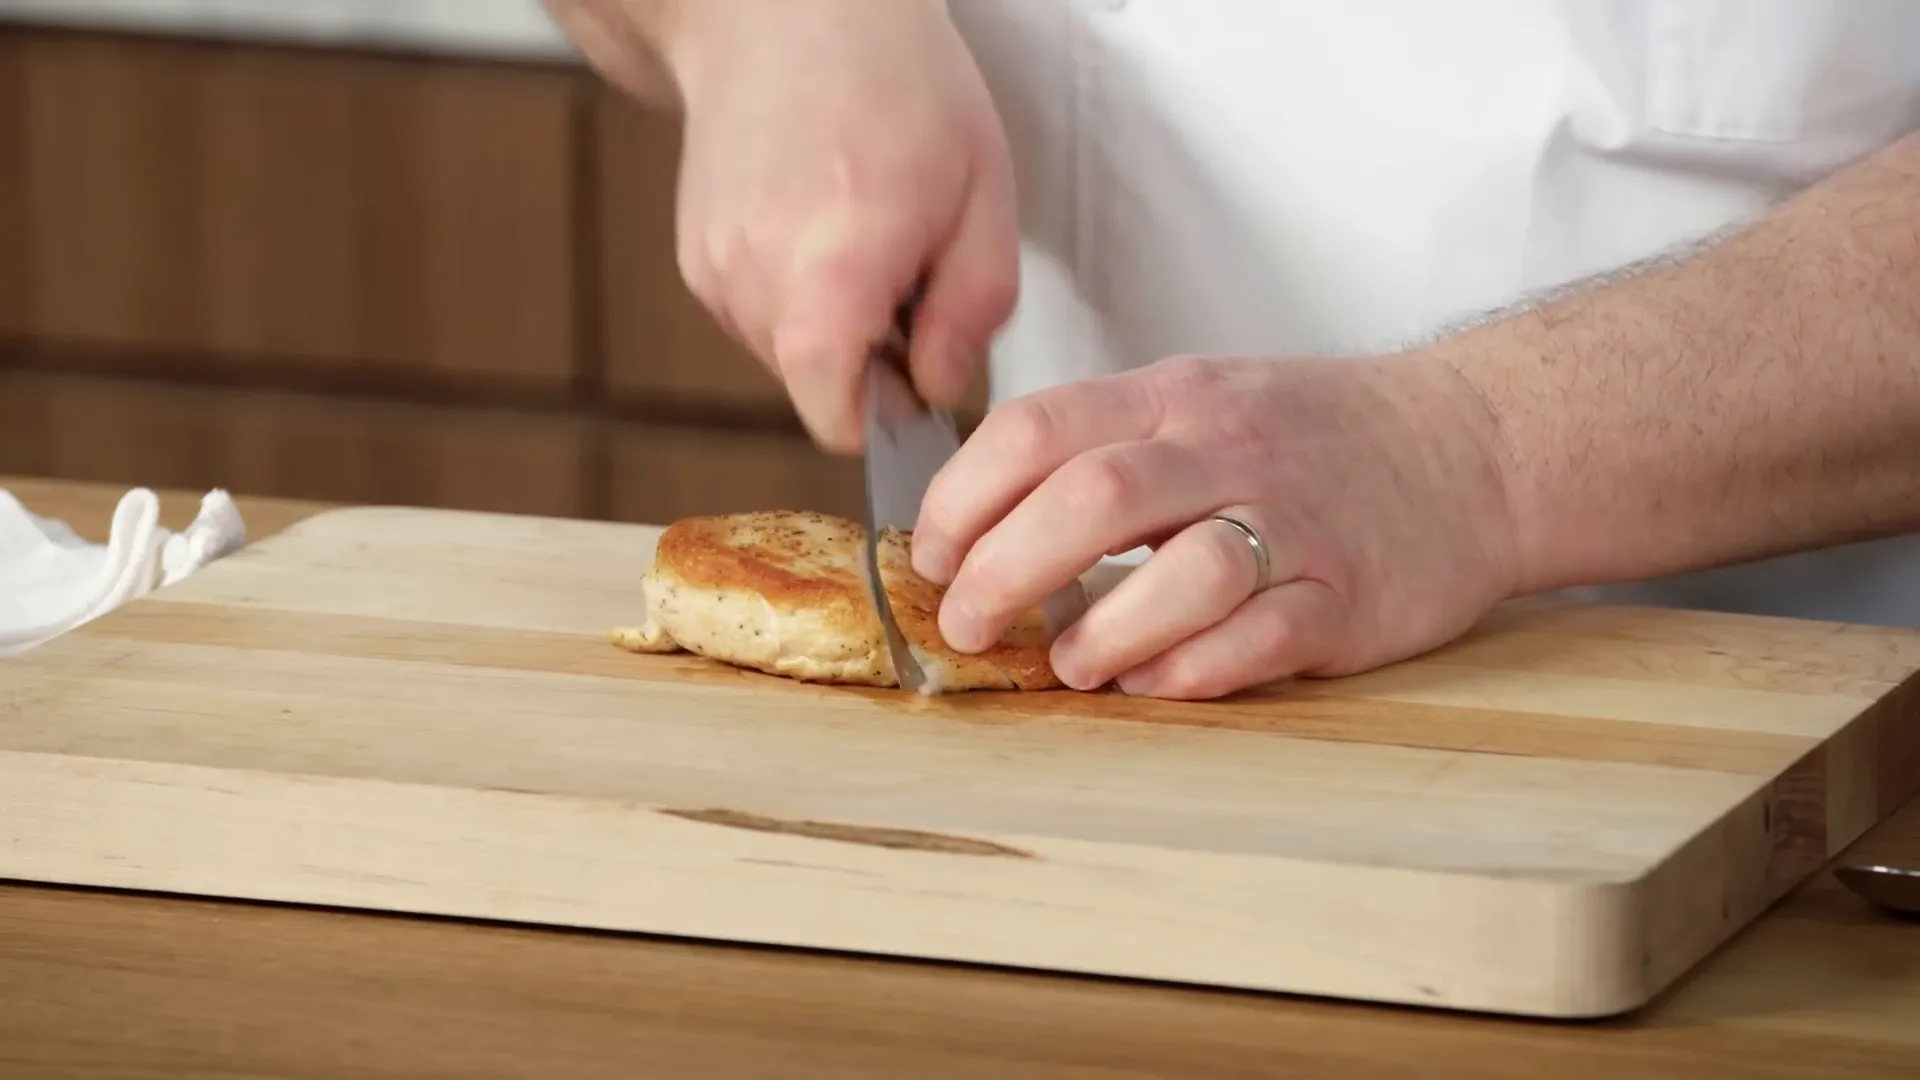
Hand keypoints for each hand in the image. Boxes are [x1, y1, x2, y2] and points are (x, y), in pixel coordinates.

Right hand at [639, 0, 1018, 451]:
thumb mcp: (984, 191)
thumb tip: (939, 391)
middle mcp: (758, 275)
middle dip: (867, 363)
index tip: (916, 382)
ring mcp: (714, 269)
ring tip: (861, 239)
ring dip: (832, 328)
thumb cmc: (897, 86)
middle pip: (816, 391)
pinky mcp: (694, 261)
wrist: (781, 13)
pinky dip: (794, 298)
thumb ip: (971, 310)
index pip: (834, 415)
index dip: (883, 420)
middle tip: (907, 279)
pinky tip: (815, 226)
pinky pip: (756, 320)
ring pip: (784, 359)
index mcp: (836, 263)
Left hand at [909, 354, 1520, 698]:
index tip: (930, 558)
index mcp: (1173, 398)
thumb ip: (1101, 450)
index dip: (962, 499)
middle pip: (1091, 495)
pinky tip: (1155, 684)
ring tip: (1068, 665)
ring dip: (1104, 629)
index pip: (1036, 428)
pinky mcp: (1349, 593)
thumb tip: (977, 530)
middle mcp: (1228, 447)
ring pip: (1182, 569)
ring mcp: (1295, 519)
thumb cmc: (1310, 439)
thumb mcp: (1200, 405)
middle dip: (1005, 569)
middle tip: (969, 626)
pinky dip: (1195, 667)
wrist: (1473, 446)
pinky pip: (1264, 634)